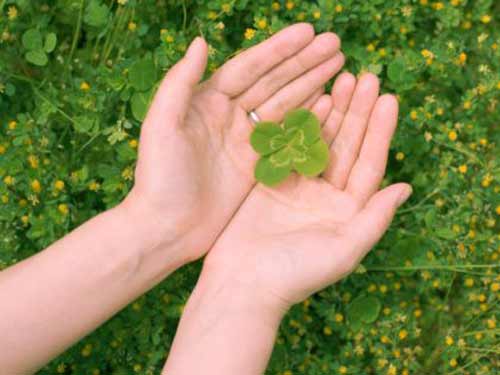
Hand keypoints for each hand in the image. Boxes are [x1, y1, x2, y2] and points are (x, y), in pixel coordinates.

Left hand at [122, 24, 344, 264]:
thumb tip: (202, 42)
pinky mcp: (256, 165)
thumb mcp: (160, 126)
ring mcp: (245, 141)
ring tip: (339, 66)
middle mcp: (229, 116)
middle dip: (303, 62)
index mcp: (207, 101)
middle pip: (272, 82)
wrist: (166, 229)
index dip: (279, 50)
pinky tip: (328, 104)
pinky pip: (287, 137)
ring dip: (310, 84)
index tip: (309, 33)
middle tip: (336, 45)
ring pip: (284, 105)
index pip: (249, 68)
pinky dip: (308, 120)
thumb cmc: (158, 178)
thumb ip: (179, 83)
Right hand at [203, 72, 411, 309]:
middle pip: (346, 146)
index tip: (388, 99)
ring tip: (342, 79)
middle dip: (357, 113)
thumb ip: (375, 218)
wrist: (241, 283)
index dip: (380, 131)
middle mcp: (325, 196)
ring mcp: (297, 186)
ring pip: (318, 141)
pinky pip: (288, 146)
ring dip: (332, 112)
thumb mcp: (344, 250)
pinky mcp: (270, 181)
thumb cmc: (295, 273)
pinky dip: (298, 123)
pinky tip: (309, 99)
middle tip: (366, 77)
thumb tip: (406, 188)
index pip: (369, 164)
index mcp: (347, 211)